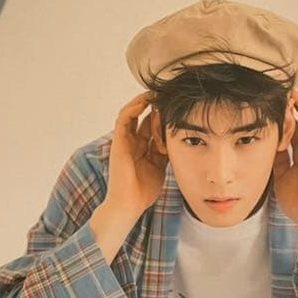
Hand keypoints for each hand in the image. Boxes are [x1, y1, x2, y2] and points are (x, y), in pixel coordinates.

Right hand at [106, 91, 168, 219]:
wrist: (129, 204)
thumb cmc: (143, 191)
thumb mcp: (161, 168)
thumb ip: (166, 154)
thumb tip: (178, 142)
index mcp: (143, 150)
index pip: (152, 127)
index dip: (163, 117)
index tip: (176, 109)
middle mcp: (133, 143)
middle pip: (145, 119)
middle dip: (157, 107)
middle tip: (169, 97)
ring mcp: (125, 141)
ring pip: (133, 114)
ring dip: (144, 102)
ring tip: (156, 93)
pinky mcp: (119, 141)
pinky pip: (124, 118)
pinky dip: (133, 108)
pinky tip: (145, 102)